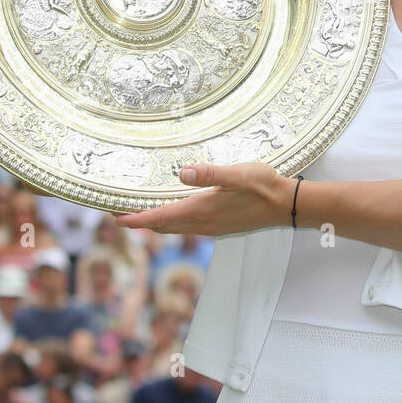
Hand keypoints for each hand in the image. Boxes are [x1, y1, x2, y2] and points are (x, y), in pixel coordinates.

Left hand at [116, 163, 296, 235]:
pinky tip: (171, 212)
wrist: (285, 204)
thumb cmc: (263, 186)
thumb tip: (183, 173)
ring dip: (155, 223)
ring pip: (174, 228)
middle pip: (163, 226)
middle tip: (117, 213)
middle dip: (140, 221)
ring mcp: (211, 227)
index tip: (116, 218)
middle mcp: (203, 223)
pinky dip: (171, 222)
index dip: (137, 219)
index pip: (161, 217)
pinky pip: (186, 227)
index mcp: (203, 210)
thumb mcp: (238, 174)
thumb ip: (211, 174)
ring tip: (138, 213)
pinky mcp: (218, 225)